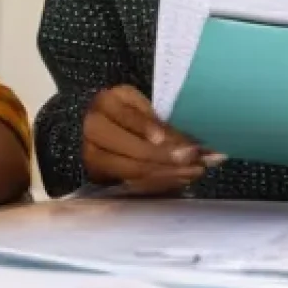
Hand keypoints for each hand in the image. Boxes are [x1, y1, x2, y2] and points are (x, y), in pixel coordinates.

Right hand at [82, 85, 225, 194]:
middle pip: (127, 146)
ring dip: (167, 174)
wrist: (117, 130)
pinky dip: (159, 183)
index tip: (173, 140)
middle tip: (193, 161)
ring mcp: (92, 153)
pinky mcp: (99, 175)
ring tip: (192, 172)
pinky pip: (131, 185)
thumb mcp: (148, 110)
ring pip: (131, 169)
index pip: (128, 116)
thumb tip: (196, 147)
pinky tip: (180, 180)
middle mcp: (93, 126)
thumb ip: (166, 126)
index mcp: (106, 102)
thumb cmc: (137, 115)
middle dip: (164, 157)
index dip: (149, 129)